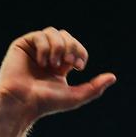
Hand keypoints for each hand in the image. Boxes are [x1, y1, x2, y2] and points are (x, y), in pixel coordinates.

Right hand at [0, 27, 115, 123]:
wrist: (22, 102)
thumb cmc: (46, 103)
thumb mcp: (75, 96)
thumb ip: (94, 88)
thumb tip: (113, 77)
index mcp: (60, 65)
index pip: (75, 47)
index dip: (80, 51)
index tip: (78, 66)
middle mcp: (47, 55)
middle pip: (66, 36)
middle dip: (71, 46)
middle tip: (68, 62)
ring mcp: (34, 49)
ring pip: (53, 33)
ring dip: (58, 47)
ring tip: (54, 64)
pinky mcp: (22, 45)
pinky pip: (39, 36)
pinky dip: (44, 47)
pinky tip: (42, 62)